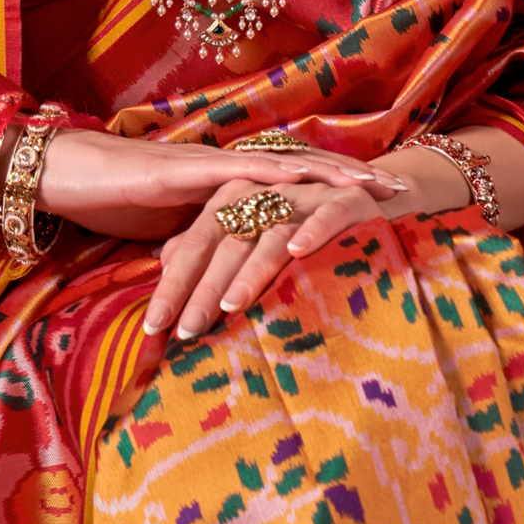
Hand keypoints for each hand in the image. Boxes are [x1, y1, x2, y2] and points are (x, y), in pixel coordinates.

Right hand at [37, 130, 407, 242]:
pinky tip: (304, 181)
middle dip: (348, 177)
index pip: (289, 180)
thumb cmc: (112, 203)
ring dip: (327, 173)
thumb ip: (202, 251)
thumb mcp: (169, 235)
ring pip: (281, 164)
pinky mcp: (184, 170)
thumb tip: (225, 284)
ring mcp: (207, 165)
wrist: (64, 175)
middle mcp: (224, 167)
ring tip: (371, 183)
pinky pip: (238, 173)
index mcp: (224, 183)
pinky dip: (272, 177)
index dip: (330, 185)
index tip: (374, 195)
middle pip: (300, 166)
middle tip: (398, 187)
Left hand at [147, 174, 426, 339]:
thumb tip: (165, 266)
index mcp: (238, 198)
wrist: (369, 199)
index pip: (197, 242)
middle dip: (203, 288)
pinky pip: (329, 214)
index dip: (175, 283)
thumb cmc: (301, 227)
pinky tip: (298, 253)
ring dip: (251, 268)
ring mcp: (307, 194)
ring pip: (271, 231)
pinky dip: (314, 231)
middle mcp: (267, 192)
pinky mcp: (348, 199)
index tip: (154, 328)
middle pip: (226, 241)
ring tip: (231, 305)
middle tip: (184, 331)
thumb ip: (207, 245)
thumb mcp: (251, 234)